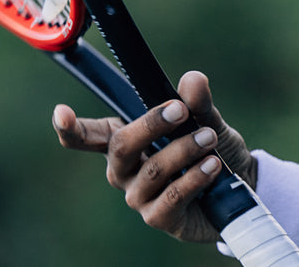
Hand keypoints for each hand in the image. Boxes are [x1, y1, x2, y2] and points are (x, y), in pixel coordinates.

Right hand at [51, 70, 255, 243]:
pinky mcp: (159, 217)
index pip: (88, 135)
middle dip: (150, 124)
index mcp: (123, 140)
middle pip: (120, 147)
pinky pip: (172, 197)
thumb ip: (197, 102)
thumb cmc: (210, 149)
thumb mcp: (207, 119)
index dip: (70, 127)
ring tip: (210, 138)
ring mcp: (139, 196)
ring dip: (184, 150)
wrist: (238, 187)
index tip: (60, 113)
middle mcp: (124, 170)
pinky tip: (212, 165)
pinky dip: (194, 178)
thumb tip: (192, 80)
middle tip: (181, 110)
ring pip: (153, 170)